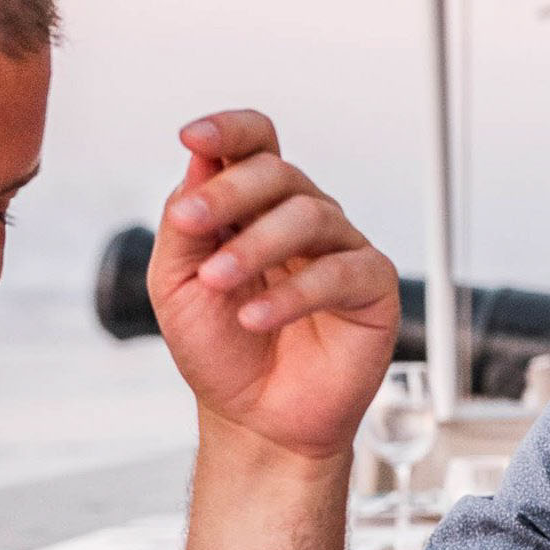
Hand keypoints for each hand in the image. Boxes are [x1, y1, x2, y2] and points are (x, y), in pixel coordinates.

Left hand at [149, 111, 398, 460]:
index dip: (230, 130)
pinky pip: (341, 271)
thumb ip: (185, 224)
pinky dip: (294, 293)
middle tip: (191, 225)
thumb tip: (199, 161)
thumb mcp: (177, 284)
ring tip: (220, 282)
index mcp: (254, 208)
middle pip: (278, 172)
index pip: (254, 145)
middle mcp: (301, 220)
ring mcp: (340, 250)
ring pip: (310, 215)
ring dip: (255, 245)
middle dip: (229, 192)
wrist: (257, 419)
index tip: (194, 138)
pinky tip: (257, 317)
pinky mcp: (373, 288)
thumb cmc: (222, 351)